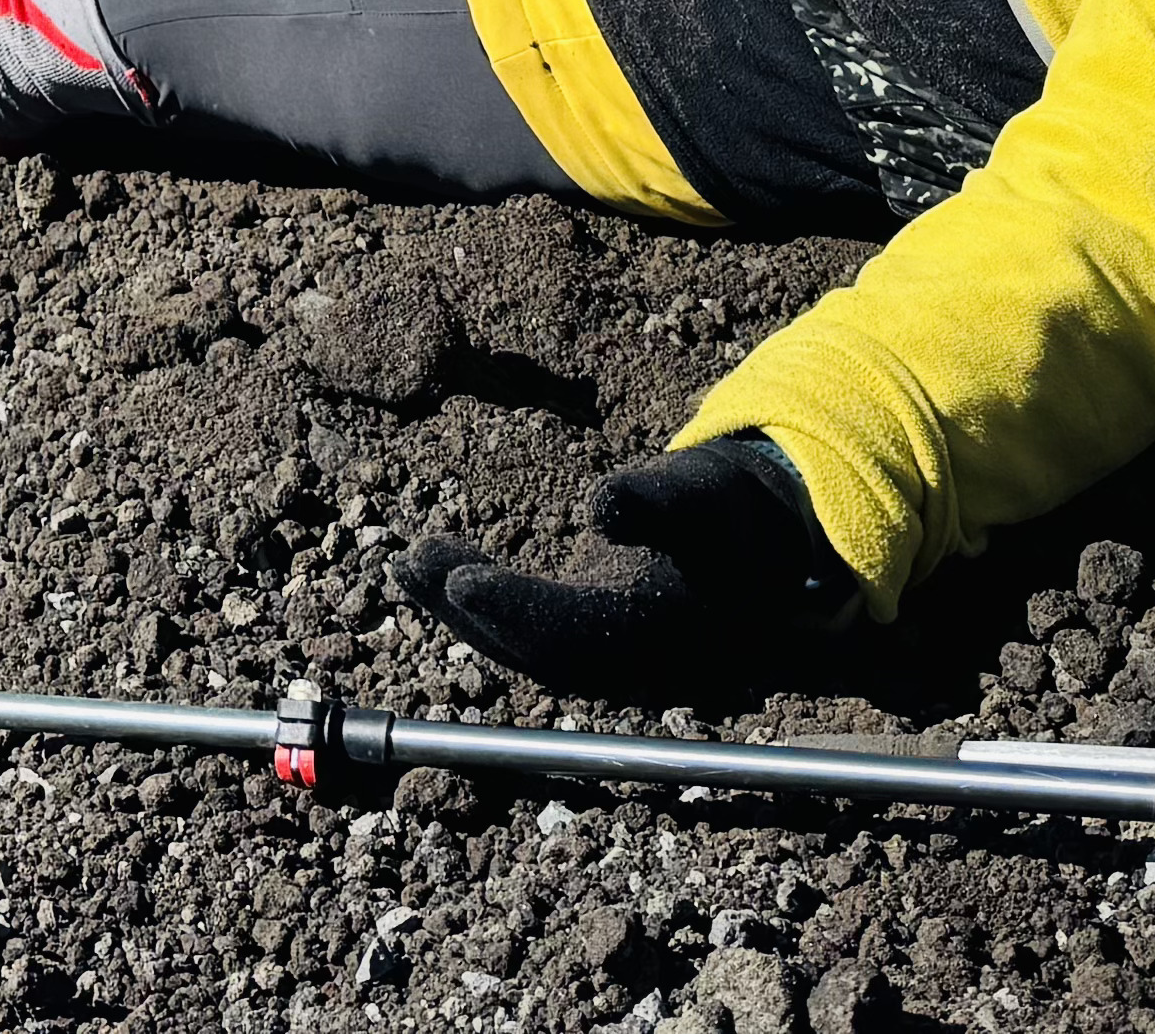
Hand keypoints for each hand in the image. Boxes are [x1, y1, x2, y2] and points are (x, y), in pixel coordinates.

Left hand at [392, 431, 839, 706]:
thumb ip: (655, 500)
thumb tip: (603, 502)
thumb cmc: (719, 511)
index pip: (572, 634)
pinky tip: (436, 564)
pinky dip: (475, 601)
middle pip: (532, 649)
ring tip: (407, 563)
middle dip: (468, 610)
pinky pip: (519, 629)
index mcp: (652, 630)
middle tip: (411, 562)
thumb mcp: (699, 494)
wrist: (747, 544)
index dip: (516, 610)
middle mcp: (621, 659)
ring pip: (519, 644)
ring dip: (460, 609)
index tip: (462, 581)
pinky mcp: (579, 637)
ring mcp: (598, 655)